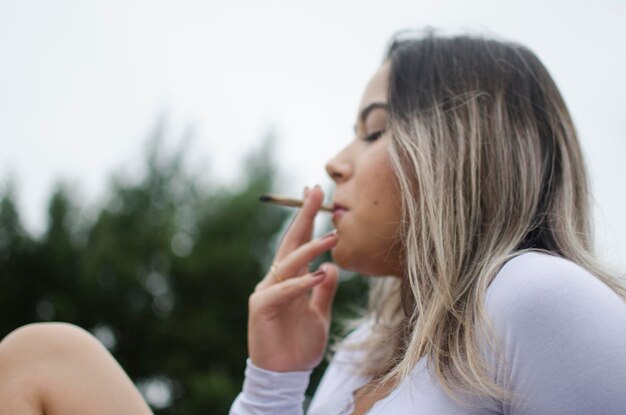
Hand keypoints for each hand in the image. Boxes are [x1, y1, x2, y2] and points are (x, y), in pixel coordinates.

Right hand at [247, 185, 339, 371]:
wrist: (285, 375)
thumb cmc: (300, 345)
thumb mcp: (319, 313)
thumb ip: (324, 290)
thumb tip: (333, 267)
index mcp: (290, 279)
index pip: (299, 243)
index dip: (308, 219)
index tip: (317, 194)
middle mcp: (277, 280)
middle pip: (290, 242)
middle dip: (304, 216)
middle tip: (316, 190)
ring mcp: (267, 292)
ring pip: (288, 263)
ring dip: (311, 248)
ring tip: (333, 236)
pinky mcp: (260, 308)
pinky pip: (283, 291)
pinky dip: (301, 283)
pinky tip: (320, 274)